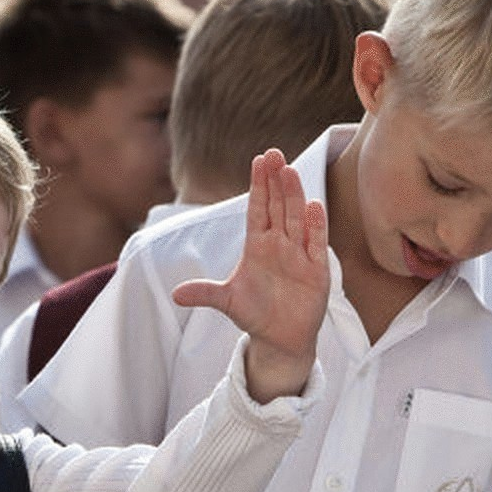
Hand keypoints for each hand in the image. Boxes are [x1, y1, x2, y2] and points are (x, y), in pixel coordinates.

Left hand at [172, 149, 328, 403]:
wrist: (280, 338)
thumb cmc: (255, 313)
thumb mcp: (227, 301)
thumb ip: (205, 293)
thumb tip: (175, 294)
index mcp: (257, 245)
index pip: (257, 209)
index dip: (258, 185)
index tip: (258, 159)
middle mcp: (279, 244)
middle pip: (277, 206)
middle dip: (276, 180)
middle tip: (274, 153)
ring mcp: (298, 255)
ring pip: (296, 219)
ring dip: (294, 196)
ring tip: (289, 171)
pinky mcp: (316, 271)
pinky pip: (316, 244)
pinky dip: (315, 226)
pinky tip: (314, 205)